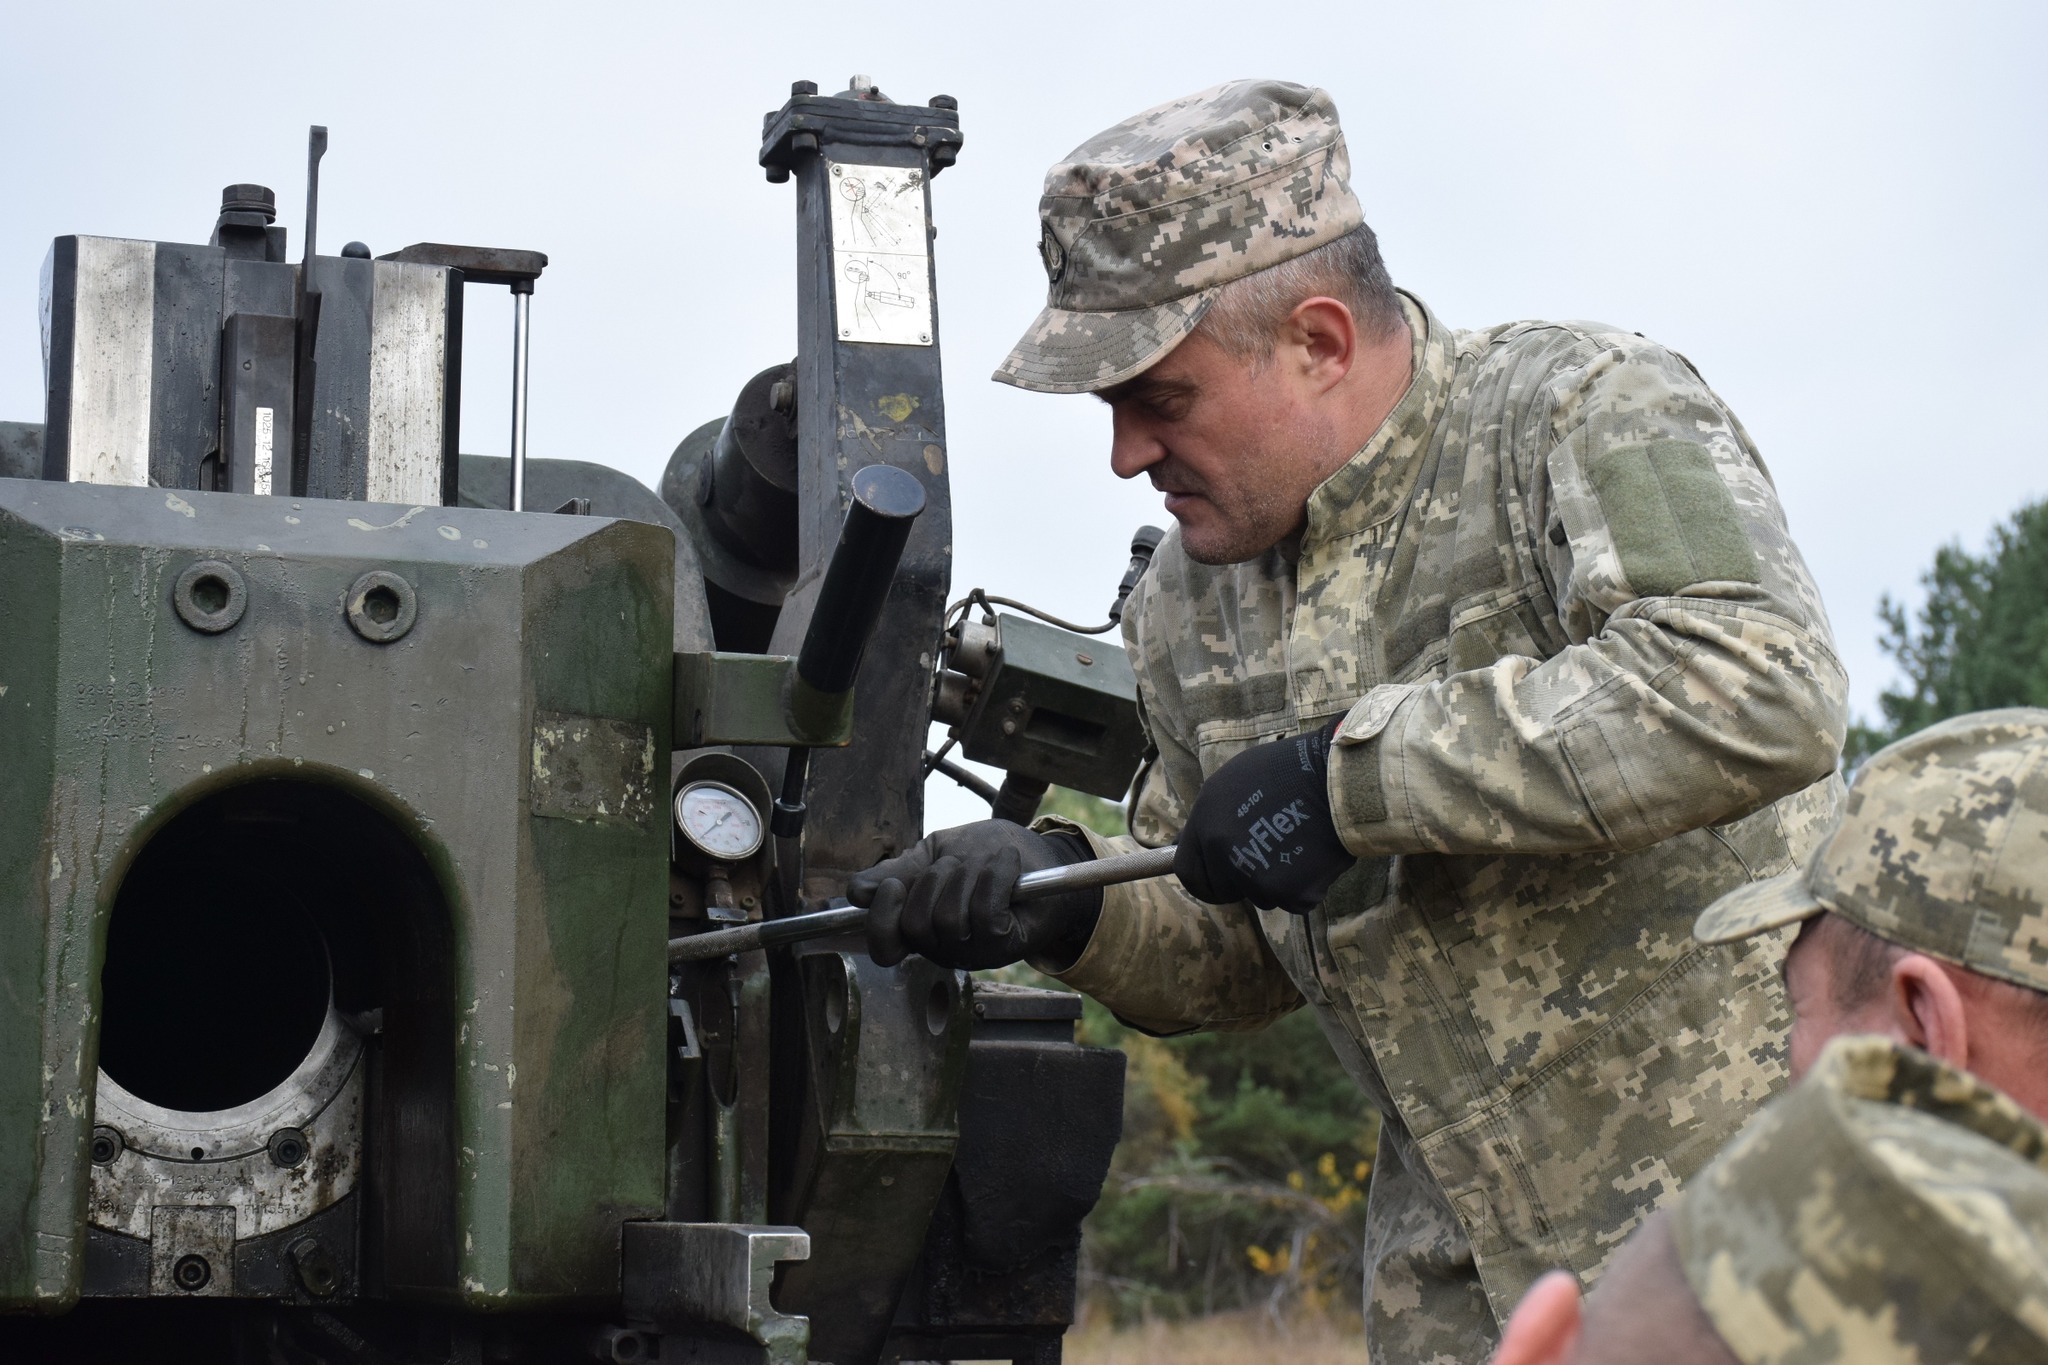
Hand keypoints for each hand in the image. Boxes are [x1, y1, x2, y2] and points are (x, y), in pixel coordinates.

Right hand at [847, 821, 1101, 969]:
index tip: (891, 887)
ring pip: (949, 918)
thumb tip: (856, 892)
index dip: (880, 922)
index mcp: (920, 928)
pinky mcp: (1005, 944)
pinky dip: (996, 878)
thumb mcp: (935, 854)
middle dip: (933, 880)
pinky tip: (1007, 865)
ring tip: (987, 860)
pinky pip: (985, 913)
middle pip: (916, 925)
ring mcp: (974, 950)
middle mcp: (943, 947)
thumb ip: (899, 872)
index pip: (884, 947)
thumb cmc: (985, 855)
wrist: (1040, 856)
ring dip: (967, 874)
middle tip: (955, 861)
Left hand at [1174, 723, 1354, 912]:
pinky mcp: (1286, 892)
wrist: (1337, 779)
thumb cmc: (1290, 771)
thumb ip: (1216, 817)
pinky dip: (1306, 889)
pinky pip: (1293, 902)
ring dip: (1277, 883)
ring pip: (1261, 897)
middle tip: (1270, 859)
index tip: (1222, 881)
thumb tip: (1207, 841)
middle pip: (1224, 889)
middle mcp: (1222, 850)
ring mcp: (1252, 874)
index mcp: (1205, 822)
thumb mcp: (1235, 780)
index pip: (1189, 873)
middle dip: (1243, 882)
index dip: (1207, 880)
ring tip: (1298, 847)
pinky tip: (1316, 858)